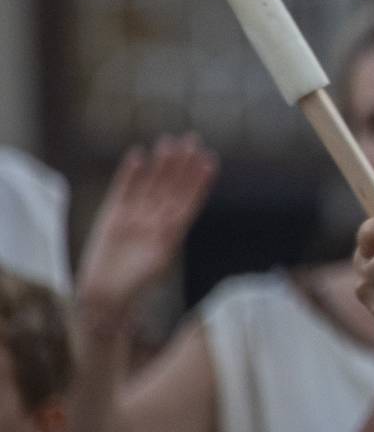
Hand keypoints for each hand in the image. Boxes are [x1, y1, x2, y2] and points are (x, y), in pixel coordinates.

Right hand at [73, 136, 217, 325]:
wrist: (105, 292)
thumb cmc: (135, 282)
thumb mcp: (159, 258)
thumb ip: (166, 237)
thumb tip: (175, 222)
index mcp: (173, 230)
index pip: (189, 199)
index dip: (199, 181)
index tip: (210, 160)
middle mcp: (156, 219)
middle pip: (172, 186)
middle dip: (183, 164)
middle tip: (192, 138)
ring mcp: (136, 215)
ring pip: (151, 184)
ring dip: (160, 164)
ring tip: (169, 141)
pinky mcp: (113, 214)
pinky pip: (124, 190)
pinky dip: (130, 174)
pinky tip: (137, 155)